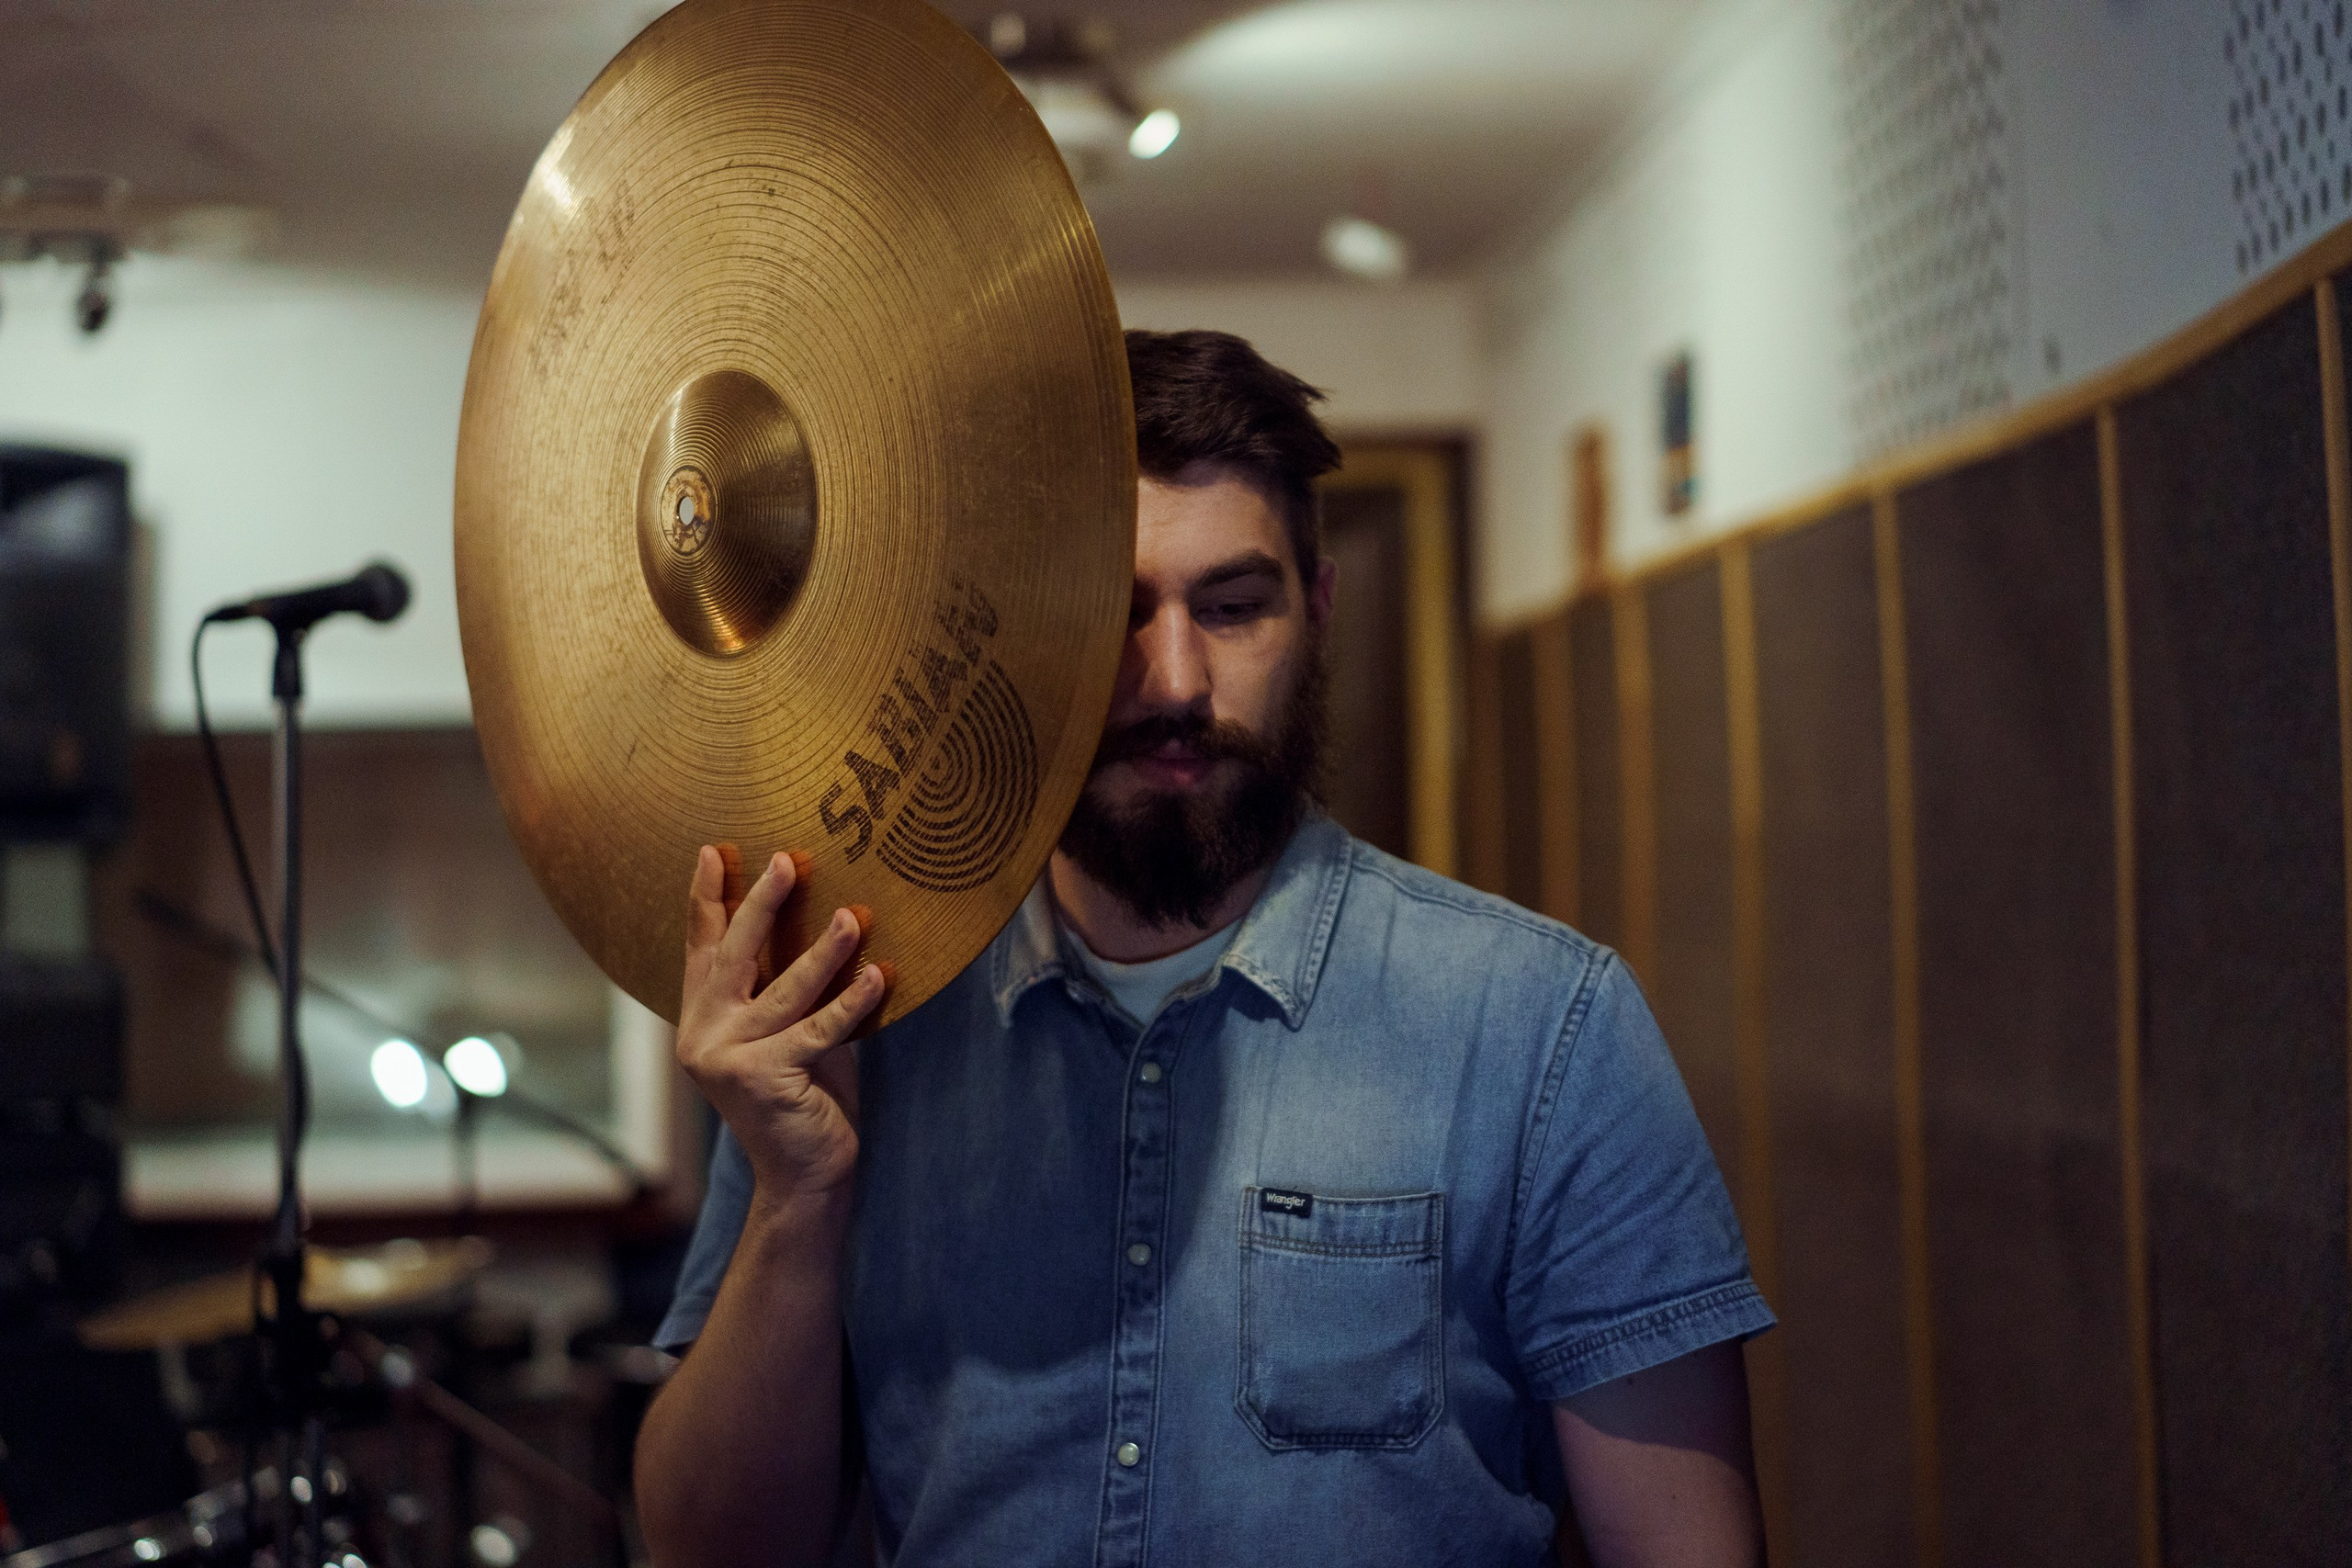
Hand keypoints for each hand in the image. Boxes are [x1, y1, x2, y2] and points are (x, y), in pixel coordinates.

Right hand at [676, 845, 887, 1203]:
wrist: (805, 1175)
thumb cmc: (804, 1098)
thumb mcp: (788, 1035)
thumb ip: (786, 992)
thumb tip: (824, 923)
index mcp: (702, 1020)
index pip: (701, 948)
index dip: (707, 899)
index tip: (712, 850)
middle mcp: (704, 1035)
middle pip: (734, 956)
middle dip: (760, 904)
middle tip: (787, 861)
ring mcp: (730, 1058)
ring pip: (784, 991)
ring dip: (823, 951)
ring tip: (853, 917)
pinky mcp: (766, 1078)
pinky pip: (819, 1029)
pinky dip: (852, 1001)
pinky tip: (878, 974)